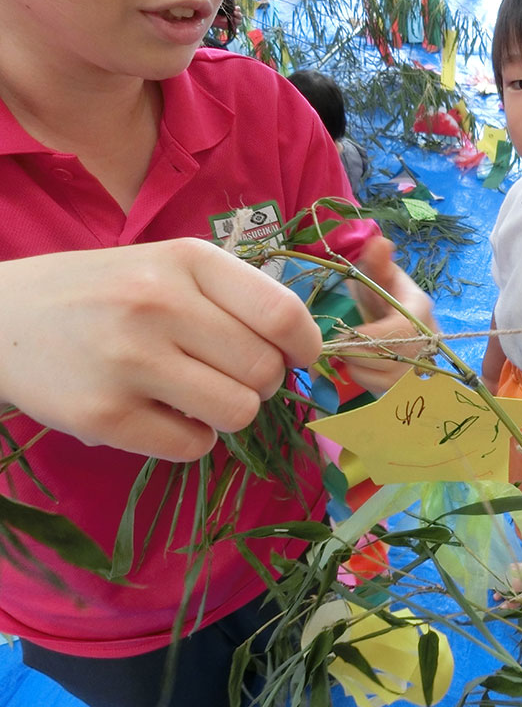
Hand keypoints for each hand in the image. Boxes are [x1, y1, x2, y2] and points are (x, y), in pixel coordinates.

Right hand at [0, 239, 321, 461]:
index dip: (305, 346)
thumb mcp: (167, 268)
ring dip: (230, 412)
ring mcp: (129, 360)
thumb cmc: (104, 293)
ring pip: (238, 412)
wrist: (0, 318)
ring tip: (197, 395)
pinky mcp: (104, 415)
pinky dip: (191, 439)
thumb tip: (303, 350)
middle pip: (265, 371)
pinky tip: (162, 414)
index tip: (300, 358)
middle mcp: (160, 304)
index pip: (281, 314)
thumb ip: (234, 298)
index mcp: (187, 260)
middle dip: (262, 383)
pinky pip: (194, 447)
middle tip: (228, 375)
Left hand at [344, 237, 435, 391]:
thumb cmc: (382, 295)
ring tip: (346, 352)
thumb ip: (378, 262)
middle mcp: (428, 339)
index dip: (373, 336)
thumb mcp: (379, 276)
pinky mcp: (412, 383)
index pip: (403, 330)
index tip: (347, 333)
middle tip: (338, 344)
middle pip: (396, 358)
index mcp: (421, 310)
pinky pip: (386, 389)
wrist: (394, 318)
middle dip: (361, 353)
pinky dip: (365, 379)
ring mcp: (422, 364)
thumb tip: (380, 242)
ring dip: (360, 367)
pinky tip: (358, 366)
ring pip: (390, 377)